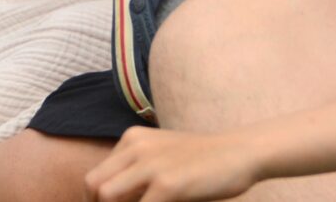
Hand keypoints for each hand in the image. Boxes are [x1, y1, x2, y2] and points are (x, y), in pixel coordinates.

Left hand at [84, 126, 261, 201]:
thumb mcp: (163, 157)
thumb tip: (111, 198)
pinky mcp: (168, 184)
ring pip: (106, 196)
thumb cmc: (204, 162)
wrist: (242, 152)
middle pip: (93, 186)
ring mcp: (151, 165)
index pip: (95, 177)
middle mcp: (136, 147)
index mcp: (132, 140)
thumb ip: (137, 174)